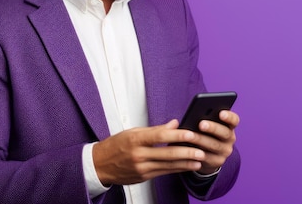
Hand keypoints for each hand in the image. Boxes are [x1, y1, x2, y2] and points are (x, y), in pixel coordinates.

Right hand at [92, 120, 206, 185]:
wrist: (100, 165)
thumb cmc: (116, 145)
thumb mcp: (132, 131)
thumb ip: (155, 129)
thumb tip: (174, 124)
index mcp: (135, 139)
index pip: (159, 136)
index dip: (176, 135)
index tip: (190, 133)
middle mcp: (138, 154)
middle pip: (166, 153)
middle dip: (186, 152)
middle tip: (201, 149)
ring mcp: (141, 168)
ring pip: (168, 165)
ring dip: (186, 163)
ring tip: (199, 159)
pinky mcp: (143, 177)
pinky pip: (164, 172)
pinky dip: (177, 169)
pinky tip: (187, 166)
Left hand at [186, 110, 239, 174]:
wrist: (206, 153)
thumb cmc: (204, 132)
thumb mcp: (207, 125)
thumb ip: (203, 118)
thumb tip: (192, 115)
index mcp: (229, 126)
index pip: (234, 120)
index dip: (229, 117)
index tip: (221, 113)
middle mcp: (230, 138)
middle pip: (225, 133)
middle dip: (213, 128)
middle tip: (201, 124)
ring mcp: (225, 151)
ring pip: (215, 145)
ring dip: (201, 140)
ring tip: (189, 136)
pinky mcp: (217, 161)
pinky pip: (208, 157)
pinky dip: (198, 153)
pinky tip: (189, 149)